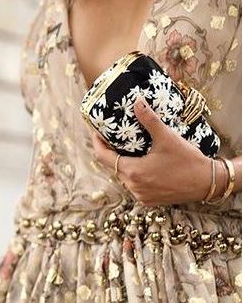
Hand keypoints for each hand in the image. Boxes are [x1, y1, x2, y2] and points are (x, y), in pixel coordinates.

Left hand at [91, 96, 218, 206]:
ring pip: (124, 178)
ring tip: (128, 150)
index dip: (97, 144)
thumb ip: (149, 120)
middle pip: (113, 167)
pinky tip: (142, 165)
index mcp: (132, 171)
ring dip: (124, 165)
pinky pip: (135, 186)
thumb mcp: (167, 137)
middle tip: (113, 138)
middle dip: (111, 153)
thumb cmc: (187, 160)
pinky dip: (135, 176)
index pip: (103, 157)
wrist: (207, 183)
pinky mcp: (149, 201)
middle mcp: (132, 186)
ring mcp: (140, 195)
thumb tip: (136, 101)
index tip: (96, 133)